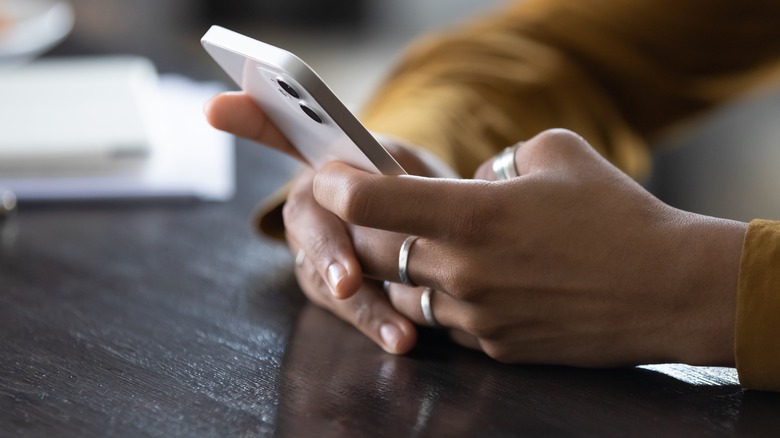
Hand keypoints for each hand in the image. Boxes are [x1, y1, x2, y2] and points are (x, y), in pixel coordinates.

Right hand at [205, 92, 455, 353]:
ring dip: (361, 305)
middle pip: (304, 219)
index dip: (247, 117)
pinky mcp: (323, 282)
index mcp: (327, 156)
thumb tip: (400, 197)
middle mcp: (310, 198)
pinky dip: (373, 321)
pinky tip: (402, 339)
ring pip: (321, 274)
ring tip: (399, 331)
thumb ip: (399, 178)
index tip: (216, 108)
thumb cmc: (419, 189)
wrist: (432, 231)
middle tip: (347, 282)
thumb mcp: (417, 170)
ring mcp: (310, 243)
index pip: (278, 129)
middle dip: (328, 251)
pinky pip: (340, 304)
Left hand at [311, 129, 746, 366]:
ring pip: (406, 295)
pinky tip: (474, 284)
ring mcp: (476, 318)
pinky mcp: (495, 347)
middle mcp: (463, 272)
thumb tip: (473, 184)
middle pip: (375, 255)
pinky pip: (447, 323)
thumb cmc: (616, 214)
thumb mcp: (556, 153)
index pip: (372, 202)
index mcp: (472, 216)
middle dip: (364, 233)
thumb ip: (499, 161)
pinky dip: (445, 302)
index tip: (328, 177)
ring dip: (406, 272)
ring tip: (431, 251)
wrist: (668, 288)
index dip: (338, 185)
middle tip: (375, 216)